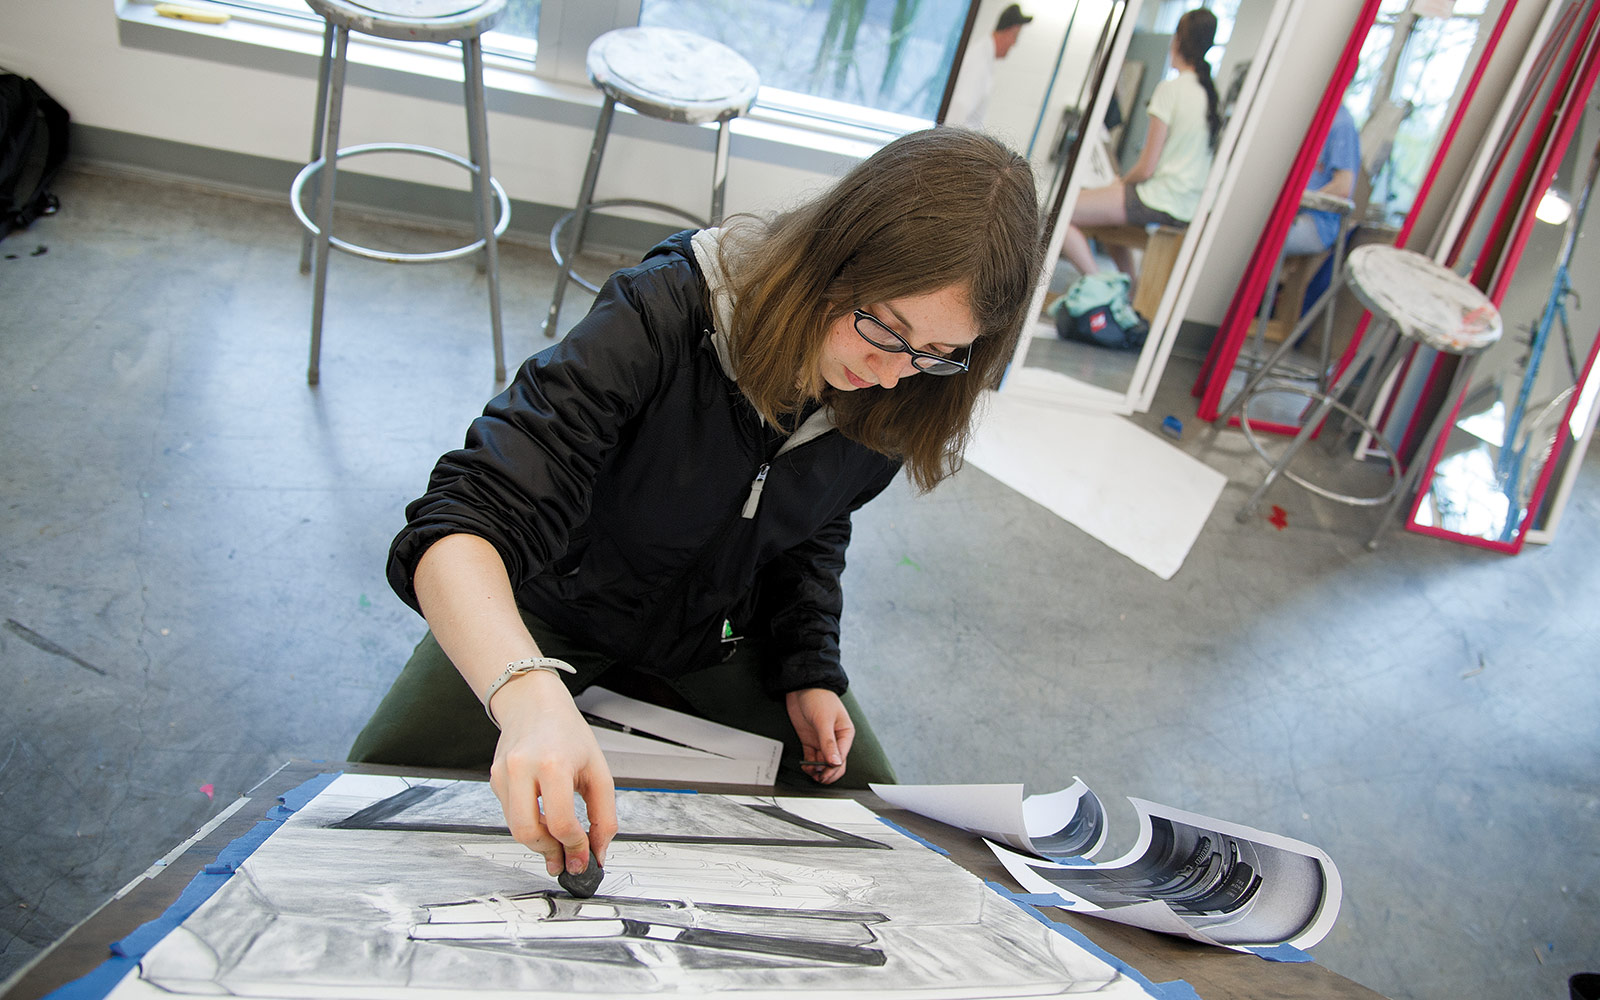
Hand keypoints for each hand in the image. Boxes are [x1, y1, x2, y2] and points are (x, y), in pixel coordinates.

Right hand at [487, 670, 617, 877]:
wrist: (534, 703)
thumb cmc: (567, 732)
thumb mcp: (598, 770)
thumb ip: (604, 815)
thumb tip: (598, 852)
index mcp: (552, 764)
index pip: (560, 822)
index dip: (574, 846)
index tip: (584, 856)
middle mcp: (522, 768)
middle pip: (528, 832)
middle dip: (550, 851)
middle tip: (566, 859)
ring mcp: (503, 774)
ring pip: (515, 828)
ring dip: (538, 842)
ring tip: (557, 842)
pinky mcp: (494, 779)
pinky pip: (510, 815)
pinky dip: (529, 824)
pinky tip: (543, 817)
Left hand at [786, 687, 853, 784]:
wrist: (801, 687)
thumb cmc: (818, 698)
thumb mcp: (824, 721)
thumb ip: (829, 742)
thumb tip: (835, 762)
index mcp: (845, 734)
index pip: (842, 757)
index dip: (834, 768)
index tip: (825, 774)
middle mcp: (835, 739)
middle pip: (834, 764)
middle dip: (827, 773)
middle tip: (819, 778)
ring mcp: (822, 741)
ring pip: (823, 763)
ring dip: (817, 770)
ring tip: (810, 772)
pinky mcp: (810, 741)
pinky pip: (812, 758)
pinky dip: (809, 765)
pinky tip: (806, 767)